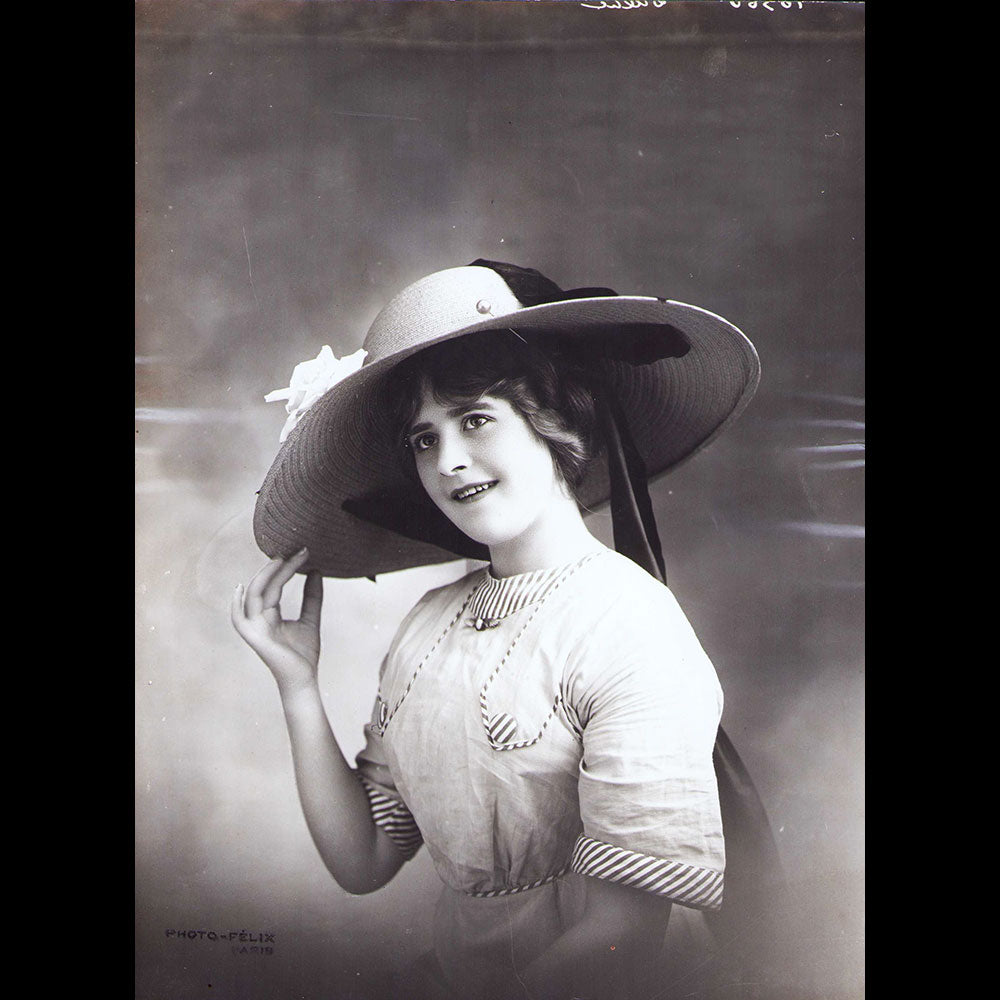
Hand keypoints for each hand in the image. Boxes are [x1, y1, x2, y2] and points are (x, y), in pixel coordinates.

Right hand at [231, 548, 323, 694]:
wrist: (304, 679)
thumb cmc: (304, 654)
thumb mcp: (310, 619)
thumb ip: (312, 596)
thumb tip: (316, 570)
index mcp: (270, 614)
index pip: (275, 585)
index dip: (287, 568)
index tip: (304, 552)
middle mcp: (259, 618)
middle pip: (265, 586)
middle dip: (279, 568)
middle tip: (297, 551)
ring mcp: (254, 627)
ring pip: (254, 595)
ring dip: (266, 576)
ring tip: (281, 560)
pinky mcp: (253, 638)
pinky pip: (238, 618)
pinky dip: (236, 603)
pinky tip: (242, 587)